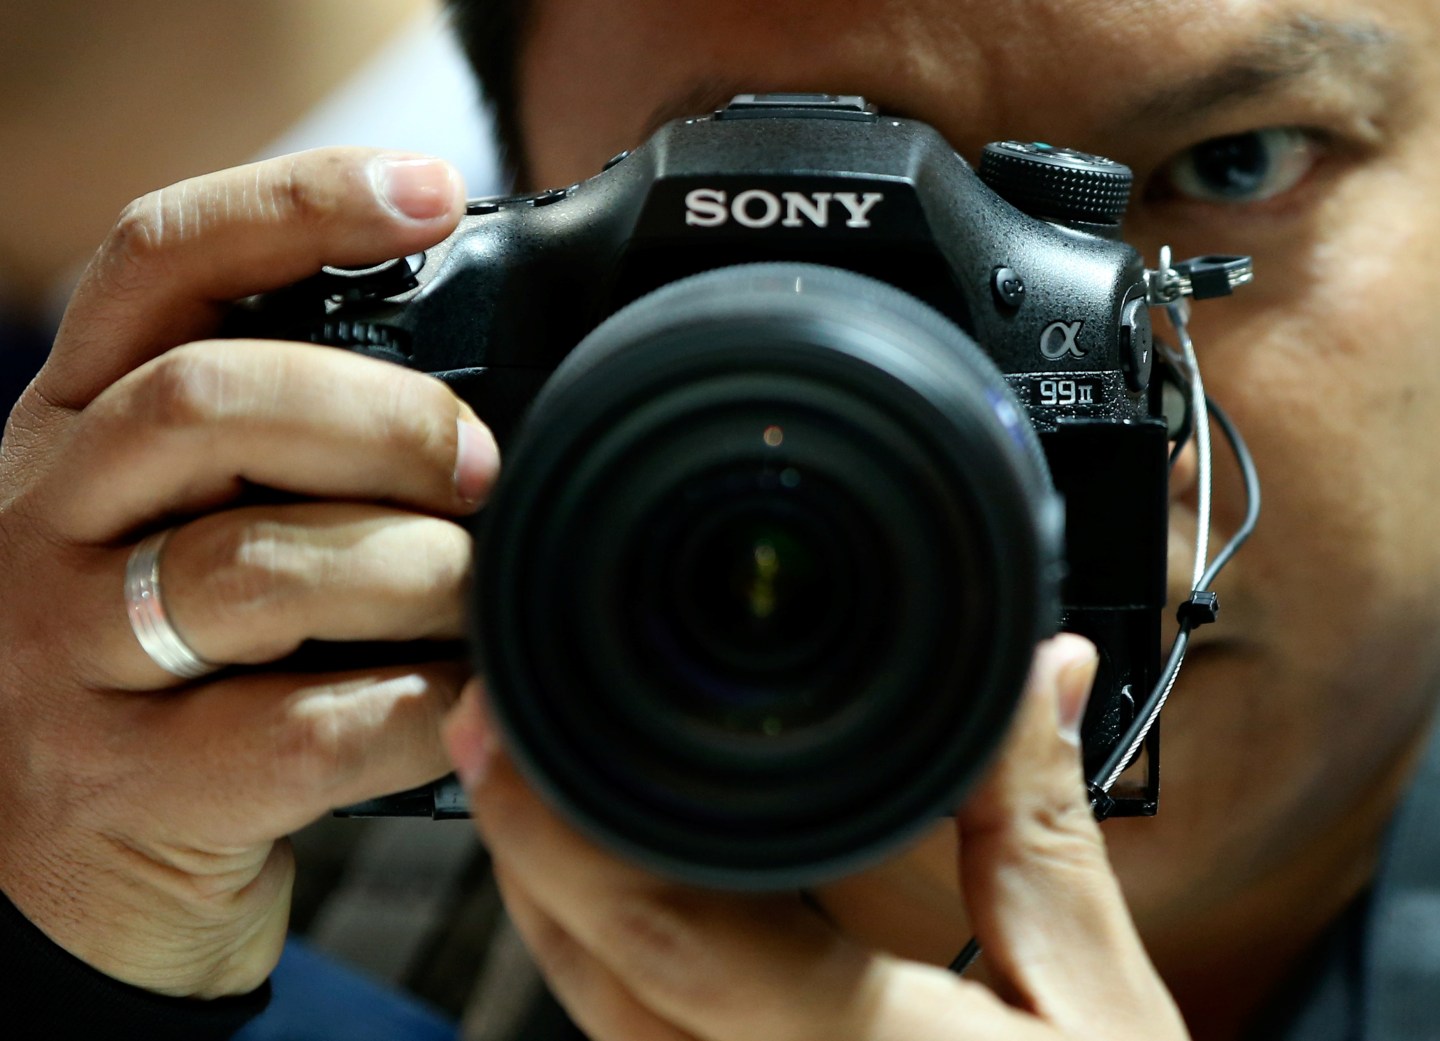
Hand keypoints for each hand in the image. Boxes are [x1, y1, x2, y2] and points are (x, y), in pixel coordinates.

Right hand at [0, 148, 492, 997]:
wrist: (54, 867)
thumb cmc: (168, 669)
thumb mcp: (186, 524)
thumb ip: (285, 452)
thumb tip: (486, 401)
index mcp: (74, 428)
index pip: (160, 263)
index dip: (295, 205)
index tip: (428, 191)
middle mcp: (45, 520)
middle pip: (209, 402)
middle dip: (386, 420)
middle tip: (484, 467)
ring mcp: (67, 657)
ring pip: (255, 567)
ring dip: (413, 571)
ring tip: (480, 593)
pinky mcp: (128, 787)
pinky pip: (305, 730)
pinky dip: (418, 710)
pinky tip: (467, 703)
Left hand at [446, 635, 1190, 1040]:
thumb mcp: (1100, 996)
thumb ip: (1041, 826)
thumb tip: (1032, 670)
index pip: (675, 939)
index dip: (563, 829)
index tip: (503, 726)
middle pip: (590, 975)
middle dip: (523, 839)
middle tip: (494, 715)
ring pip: (592, 1015)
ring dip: (548, 894)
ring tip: (529, 772)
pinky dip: (596, 952)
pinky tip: (604, 883)